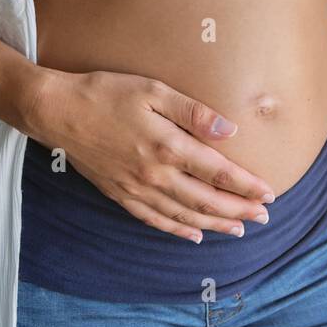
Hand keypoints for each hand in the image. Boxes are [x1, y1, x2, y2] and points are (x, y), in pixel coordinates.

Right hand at [28, 68, 275, 242]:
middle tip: (265, 216)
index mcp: (168, 147)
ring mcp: (136, 189)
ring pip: (184, 215)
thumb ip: (193, 112)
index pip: (218, 172)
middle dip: (239, 210)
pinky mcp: (120, 195)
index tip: (269, 193)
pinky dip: (177, 231)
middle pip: (206, 200)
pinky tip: (193, 235)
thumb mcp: (153, 91)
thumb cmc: (106, 93)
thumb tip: (230, 131)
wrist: (57, 111)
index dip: (246, 186)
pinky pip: (154, 220)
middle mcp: (155, 175)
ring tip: (239, 229)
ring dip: (215, 225)